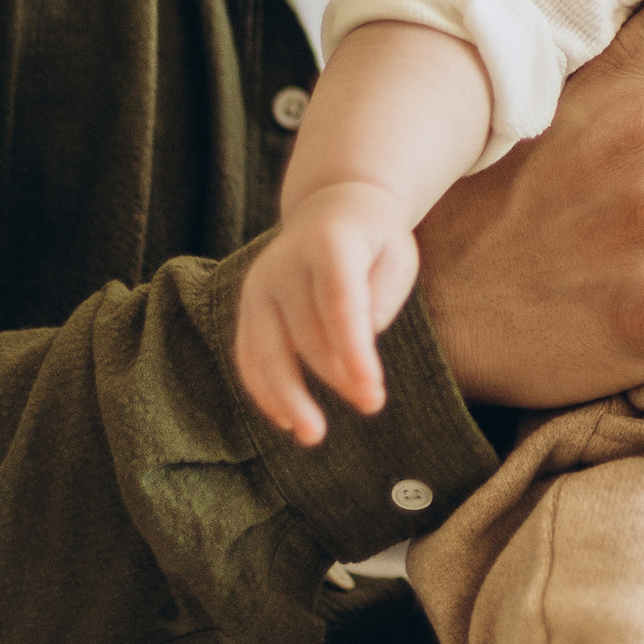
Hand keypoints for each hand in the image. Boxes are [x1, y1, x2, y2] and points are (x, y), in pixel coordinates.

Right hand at [236, 180, 419, 445]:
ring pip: (267, 351)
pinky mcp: (247, 307)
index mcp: (328, 243)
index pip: (339, 303)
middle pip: (306, 333)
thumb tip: (356, 347)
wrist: (330, 208)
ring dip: (289, 396)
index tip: (372, 390)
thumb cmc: (373, 240)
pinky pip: (249, 355)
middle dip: (338, 376)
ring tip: (312, 434)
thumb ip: (380, 298)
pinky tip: (285, 419)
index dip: (354, 351)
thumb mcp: (396, 255)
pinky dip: (264, 390)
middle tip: (372, 404)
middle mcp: (283, 264)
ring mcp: (258, 286)